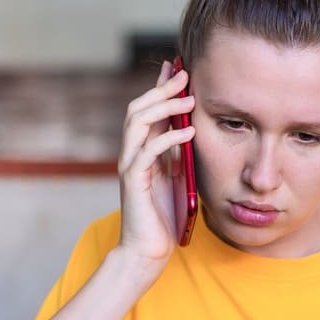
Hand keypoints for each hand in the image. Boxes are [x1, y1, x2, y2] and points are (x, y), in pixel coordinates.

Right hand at [116, 61, 195, 266]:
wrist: (148, 251)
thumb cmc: (163, 218)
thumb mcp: (176, 178)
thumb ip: (177, 154)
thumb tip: (190, 129)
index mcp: (142, 151)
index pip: (147, 110)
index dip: (160, 87)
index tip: (177, 68)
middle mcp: (131, 154)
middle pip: (138, 109)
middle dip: (162, 89)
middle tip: (184, 74)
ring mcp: (130, 166)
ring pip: (138, 123)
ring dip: (164, 107)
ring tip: (189, 99)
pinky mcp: (133, 182)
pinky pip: (148, 151)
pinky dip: (168, 137)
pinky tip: (188, 131)